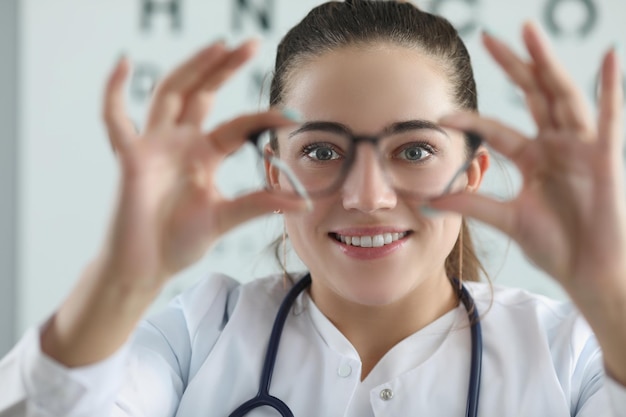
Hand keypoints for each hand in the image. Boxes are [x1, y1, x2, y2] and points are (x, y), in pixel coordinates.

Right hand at [100, 40, 306, 292]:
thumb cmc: (179, 242)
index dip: (266, 117)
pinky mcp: (130, 157)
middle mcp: (181, 143)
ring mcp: (155, 146)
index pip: (239, 124)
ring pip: (170, 93)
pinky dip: (114, 90)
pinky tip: (125, 63)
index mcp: (205, 154)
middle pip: (203, 93)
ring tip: (216, 45)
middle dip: (225, 68)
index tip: (294, 116)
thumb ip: (259, 204)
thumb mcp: (226, 218)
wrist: (147, 267)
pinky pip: (115, 118)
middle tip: (251, 43)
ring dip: (191, 67)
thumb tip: (302, 202)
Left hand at [435, 22, 625, 382]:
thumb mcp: (506, 219)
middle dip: (513, 66)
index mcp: (533, 157)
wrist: (587, 271)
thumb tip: (431, 200)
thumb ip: (473, 205)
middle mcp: (556, 145)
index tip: (441, 116)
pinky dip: (610, 88)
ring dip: (547, 64)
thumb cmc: (554, 245)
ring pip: (562, 96)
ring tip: (530, 32)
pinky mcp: (605, 158)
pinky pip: (609, 118)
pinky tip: (608, 57)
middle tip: (489, 36)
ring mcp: (581, 148)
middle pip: (532, 96)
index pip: (497, 130)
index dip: (471, 121)